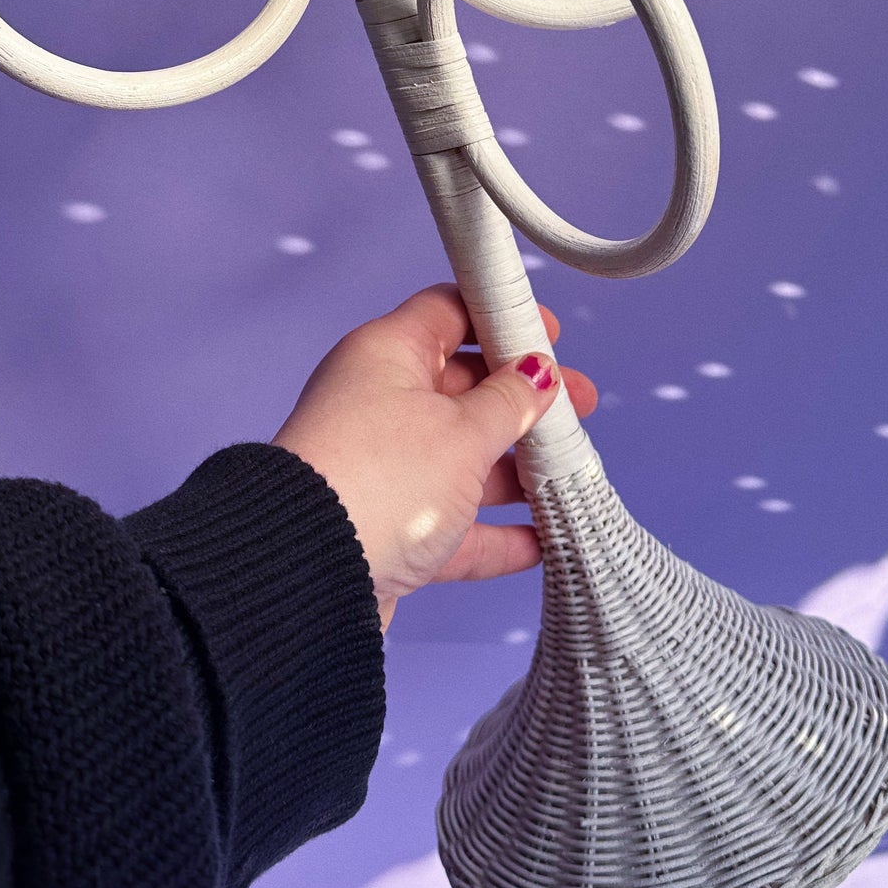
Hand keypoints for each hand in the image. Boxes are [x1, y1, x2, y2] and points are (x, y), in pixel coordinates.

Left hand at [272, 283, 597, 630]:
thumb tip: (536, 375)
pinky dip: (495, 534)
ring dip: (516, 471)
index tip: (548, 333)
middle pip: (464, 390)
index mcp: (387, 356)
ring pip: (461, 461)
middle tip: (580, 406)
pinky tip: (541, 541)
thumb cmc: (378, 480)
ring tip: (571, 475)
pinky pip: (452, 526)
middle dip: (524, 402)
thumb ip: (509, 403)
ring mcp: (382, 470)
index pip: (449, 314)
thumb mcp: (463, 431)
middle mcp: (379, 406)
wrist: (307, 573)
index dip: (502, 318)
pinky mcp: (387, 530)